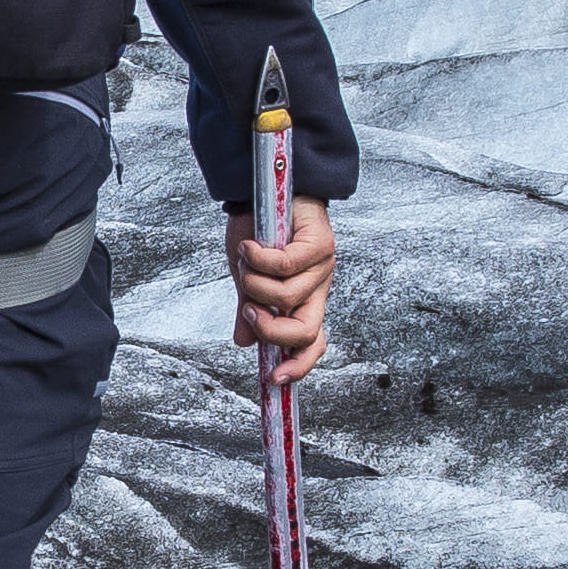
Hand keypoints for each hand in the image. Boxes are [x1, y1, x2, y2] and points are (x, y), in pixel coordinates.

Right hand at [232, 198, 333, 382]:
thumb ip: (249, 309)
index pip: (312, 343)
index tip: (275, 380)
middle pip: (308, 331)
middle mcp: (318, 289)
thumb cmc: (258, 232)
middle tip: (250, 309)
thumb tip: (244, 342)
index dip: (299, 366)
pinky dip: (259, 258)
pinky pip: (286, 265)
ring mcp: (323, 268)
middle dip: (272, 329)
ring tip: (247, 259)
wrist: (264, 189)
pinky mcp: (321, 244)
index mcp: (304, 302)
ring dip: (256, 283)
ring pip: (288, 297)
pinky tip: (250, 245)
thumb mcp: (248, 277)